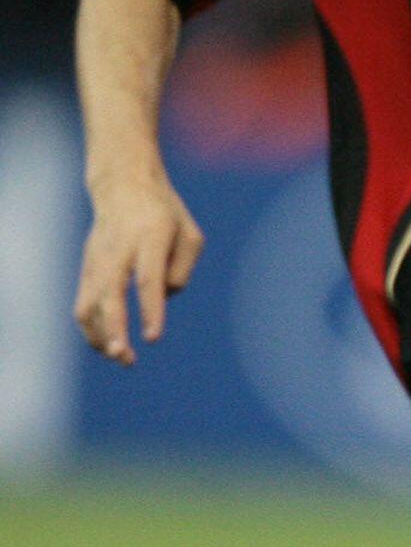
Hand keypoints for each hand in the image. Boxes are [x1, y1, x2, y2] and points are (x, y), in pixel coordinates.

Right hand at [74, 174, 203, 363]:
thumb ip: (181, 270)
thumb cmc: (166, 215)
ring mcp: (97, 259)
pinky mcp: (87, 268)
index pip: (148, 280)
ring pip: (89, 304)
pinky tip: (109, 346)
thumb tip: (161, 300)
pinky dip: (93, 328)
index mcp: (149, 237)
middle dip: (115, 330)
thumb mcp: (190, 235)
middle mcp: (118, 250)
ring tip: (121, 358)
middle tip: (126, 357)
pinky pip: (84, 304)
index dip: (150, 310)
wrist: (123, 187)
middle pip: (110, 295)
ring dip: (101, 336)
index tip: (153, 338)